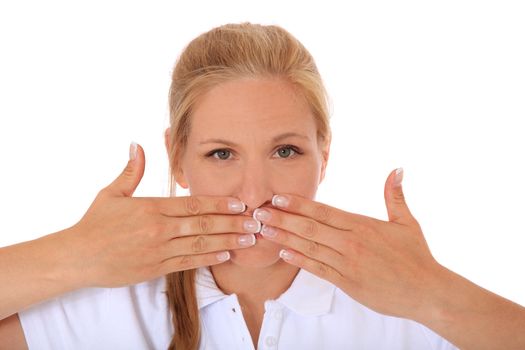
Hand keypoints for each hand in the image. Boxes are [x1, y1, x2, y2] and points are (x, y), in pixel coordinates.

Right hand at [55, 143, 257, 288]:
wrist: (77, 257)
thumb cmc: (94, 223)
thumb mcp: (111, 193)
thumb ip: (131, 171)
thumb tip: (136, 144)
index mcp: (151, 208)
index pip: (192, 205)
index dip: (218, 204)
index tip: (238, 203)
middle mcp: (158, 229)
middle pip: (203, 225)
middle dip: (232, 223)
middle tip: (255, 221)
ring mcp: (158, 250)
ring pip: (200, 246)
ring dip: (227, 242)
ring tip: (248, 239)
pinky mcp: (155, 268)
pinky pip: (187, 263)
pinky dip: (208, 259)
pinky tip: (225, 255)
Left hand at [253, 168, 443, 320]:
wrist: (427, 291)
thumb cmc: (416, 257)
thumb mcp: (406, 222)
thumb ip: (395, 196)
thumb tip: (397, 169)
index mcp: (362, 225)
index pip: (324, 211)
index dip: (299, 204)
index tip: (278, 197)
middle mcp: (351, 243)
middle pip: (310, 227)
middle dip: (283, 218)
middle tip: (258, 211)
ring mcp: (348, 264)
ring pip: (310, 247)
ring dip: (284, 237)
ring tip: (263, 230)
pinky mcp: (347, 283)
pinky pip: (318, 269)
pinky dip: (300, 260)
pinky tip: (283, 253)